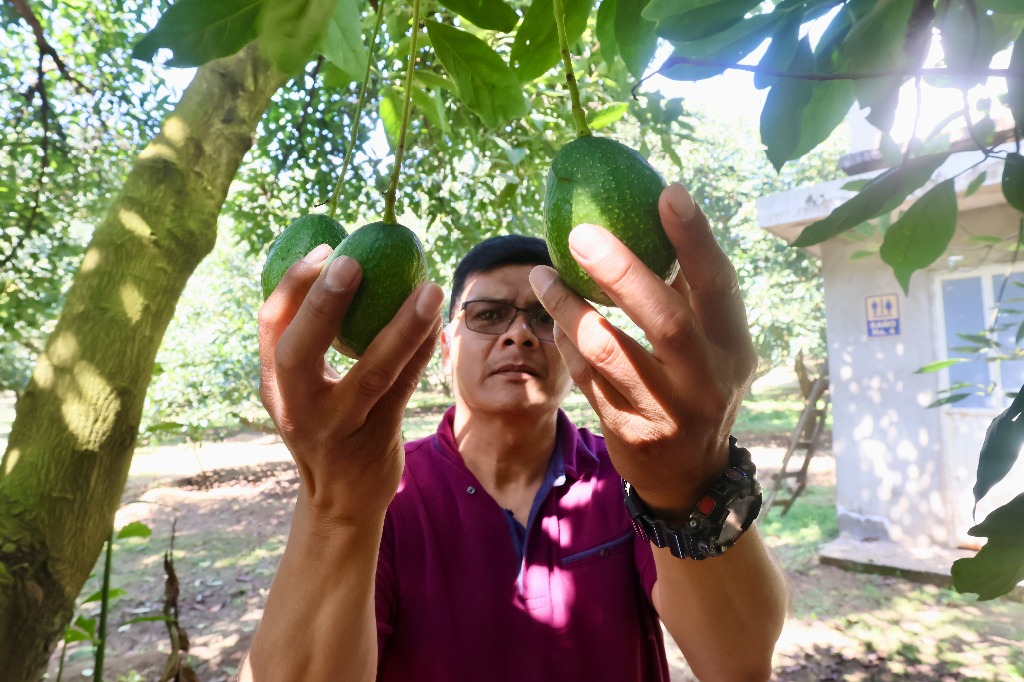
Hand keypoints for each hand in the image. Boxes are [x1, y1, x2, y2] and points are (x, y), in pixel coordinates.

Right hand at [258, 244, 443, 524]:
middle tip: (354, 260)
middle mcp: (297, 408)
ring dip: (401, 328)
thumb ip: (307, 345)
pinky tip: (437, 324)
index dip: (293, 285)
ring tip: (429, 290)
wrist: (339, 502)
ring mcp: (337, 428)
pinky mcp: (377, 439)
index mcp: (275, 385)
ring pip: (370, 373)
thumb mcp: (299, 392)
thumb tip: (335, 269)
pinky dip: (421, 352)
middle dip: (323, 304)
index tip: (325, 249)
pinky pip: (404, 388)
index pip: (270, 328)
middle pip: (300, 352)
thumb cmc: (324, 428)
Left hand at [529, 183, 756, 518]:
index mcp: (734, 349)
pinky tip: (553, 319)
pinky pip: (585, 377)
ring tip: (543, 275)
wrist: (688, 477)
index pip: (719, 286)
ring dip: (570, 307)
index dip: (695, 239)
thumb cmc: (696, 387)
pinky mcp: (628, 433)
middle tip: (580, 233)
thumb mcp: (713, 348)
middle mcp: (706, 382)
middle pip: (666, 321)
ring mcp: (667, 413)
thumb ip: (690, 297)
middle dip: (622, 271)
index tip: (667, 191)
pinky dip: (566, 342)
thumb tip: (654, 219)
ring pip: (609, 351)